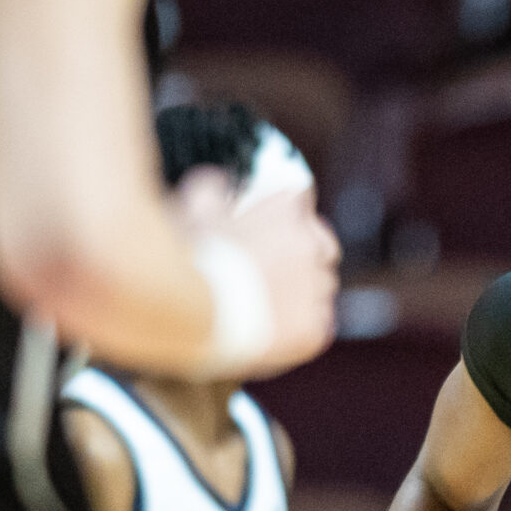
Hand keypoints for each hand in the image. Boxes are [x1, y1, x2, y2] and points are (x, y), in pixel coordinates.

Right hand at [170, 171, 339, 377]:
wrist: (189, 308)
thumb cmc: (187, 256)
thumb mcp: (193, 210)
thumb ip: (211, 190)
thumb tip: (217, 181)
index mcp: (284, 210)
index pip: (300, 198)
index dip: (287, 211)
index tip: (276, 220)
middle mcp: (309, 246)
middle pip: (323, 245)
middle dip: (307, 252)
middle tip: (279, 266)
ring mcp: (314, 289)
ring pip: (322, 287)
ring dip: (303, 290)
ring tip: (271, 302)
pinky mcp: (314, 328)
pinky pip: (319, 324)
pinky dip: (301, 325)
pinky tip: (276, 328)